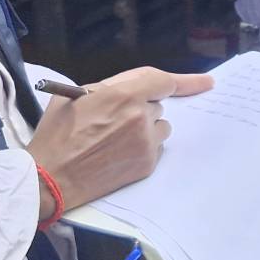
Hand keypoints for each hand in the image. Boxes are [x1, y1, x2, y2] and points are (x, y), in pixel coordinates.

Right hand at [26, 66, 215, 214]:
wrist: (51, 178)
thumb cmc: (57, 134)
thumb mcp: (74, 95)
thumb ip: (110, 87)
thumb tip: (134, 86)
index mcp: (123, 95)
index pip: (164, 81)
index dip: (188, 81)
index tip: (207, 82)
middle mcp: (141, 117)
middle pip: (158, 104)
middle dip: (141, 107)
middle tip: (114, 119)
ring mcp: (147, 143)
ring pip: (161, 126)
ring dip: (146, 127)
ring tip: (115, 137)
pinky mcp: (147, 164)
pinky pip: (156, 147)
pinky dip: (143, 147)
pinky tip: (118, 153)